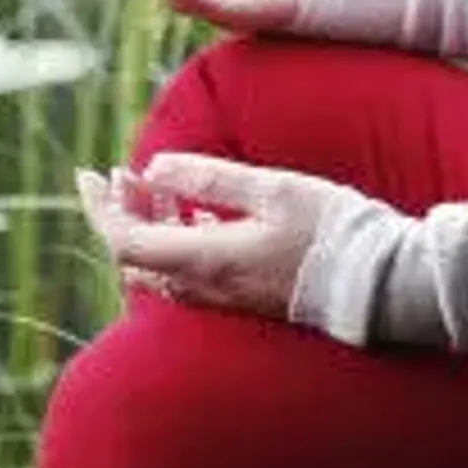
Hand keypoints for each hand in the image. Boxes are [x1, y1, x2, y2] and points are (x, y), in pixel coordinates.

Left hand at [75, 151, 356, 321]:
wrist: (378, 283)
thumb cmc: (329, 229)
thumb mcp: (272, 189)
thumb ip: (211, 178)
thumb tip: (155, 167)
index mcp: (206, 260)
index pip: (125, 241)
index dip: (100, 207)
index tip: (89, 174)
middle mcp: (206, 289)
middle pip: (137, 258)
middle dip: (122, 212)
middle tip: (122, 173)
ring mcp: (225, 299)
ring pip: (162, 267)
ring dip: (149, 225)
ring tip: (155, 185)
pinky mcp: (244, 300)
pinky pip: (190, 274)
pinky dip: (177, 241)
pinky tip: (195, 216)